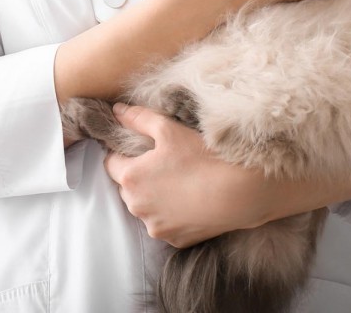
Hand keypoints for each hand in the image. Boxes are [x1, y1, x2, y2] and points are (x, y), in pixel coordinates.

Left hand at [102, 102, 266, 247]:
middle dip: (139, 176)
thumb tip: (117, 110)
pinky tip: (189, 201)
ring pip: (145, 208)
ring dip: (154, 197)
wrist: (240, 193)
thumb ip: (138, 118)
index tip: (142, 150)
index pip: (111, 163)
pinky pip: (165, 224)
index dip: (124, 154)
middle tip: (164, 164)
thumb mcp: (168, 129)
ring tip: (178, 183)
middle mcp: (137, 206)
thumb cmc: (202, 157)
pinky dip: (172, 214)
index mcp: (130, 178)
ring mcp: (156, 226)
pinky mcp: (175, 240)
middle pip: (127, 187)